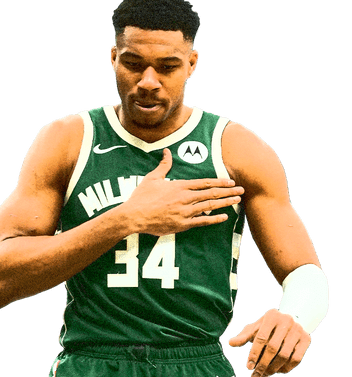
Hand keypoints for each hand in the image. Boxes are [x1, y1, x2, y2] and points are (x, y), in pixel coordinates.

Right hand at [125, 148, 243, 235]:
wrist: (134, 216)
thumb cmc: (142, 197)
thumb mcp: (152, 178)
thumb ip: (163, 166)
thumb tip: (167, 152)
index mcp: (179, 186)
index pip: (204, 183)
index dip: (219, 182)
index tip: (231, 181)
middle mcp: (185, 198)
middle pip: (211, 194)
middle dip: (228, 192)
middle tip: (241, 190)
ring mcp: (184, 212)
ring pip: (209, 207)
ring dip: (225, 203)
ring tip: (237, 201)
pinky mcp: (182, 225)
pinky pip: (201, 222)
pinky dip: (213, 219)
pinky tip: (224, 217)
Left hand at [228, 308, 310, 376]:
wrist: (289, 319)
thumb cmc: (268, 325)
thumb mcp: (256, 327)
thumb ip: (244, 336)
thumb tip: (230, 343)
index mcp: (271, 316)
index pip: (261, 337)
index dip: (254, 353)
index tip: (248, 366)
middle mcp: (286, 321)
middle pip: (273, 348)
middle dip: (263, 364)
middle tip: (255, 375)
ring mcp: (298, 330)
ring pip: (285, 355)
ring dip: (273, 369)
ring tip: (264, 375)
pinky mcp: (306, 339)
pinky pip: (296, 359)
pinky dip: (286, 368)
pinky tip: (277, 372)